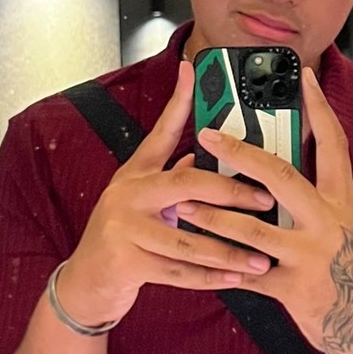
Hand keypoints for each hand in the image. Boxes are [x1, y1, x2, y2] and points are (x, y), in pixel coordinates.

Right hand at [57, 61, 275, 325]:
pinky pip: (179, 272)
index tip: (192, 70)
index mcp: (136, 174)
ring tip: (261, 259)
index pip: (161, 131)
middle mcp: (128, 194)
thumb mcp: (142, 201)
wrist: (85, 283)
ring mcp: (124, 228)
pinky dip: (211, 279)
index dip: (178, 101)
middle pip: (187, 184)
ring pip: (189, 238)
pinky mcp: (126, 261)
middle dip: (232, 193)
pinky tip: (237, 280)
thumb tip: (201, 155)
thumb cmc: (123, 238)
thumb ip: (170, 178)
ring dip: (229, 252)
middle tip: (267, 200)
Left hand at [176, 68, 352, 353]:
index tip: (302, 77)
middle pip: (282, 178)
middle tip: (208, 133)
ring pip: (253, 229)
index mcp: (342, 200)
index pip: (333, 144)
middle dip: (241, 153)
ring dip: (213, 214)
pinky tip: (195, 253)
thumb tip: (274, 162)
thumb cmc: (346, 264)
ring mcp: (311, 257)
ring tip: (183, 202)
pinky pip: (247, 272)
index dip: (319, 109)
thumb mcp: (342, 222)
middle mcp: (330, 223)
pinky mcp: (293, 289)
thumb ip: (315, 194)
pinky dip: (220, 263)